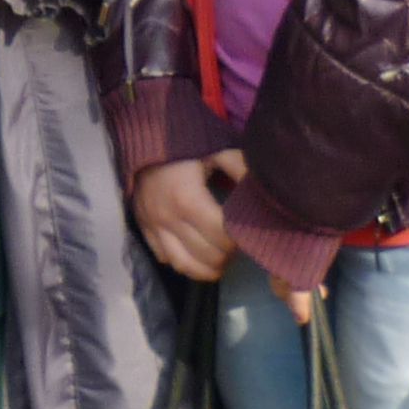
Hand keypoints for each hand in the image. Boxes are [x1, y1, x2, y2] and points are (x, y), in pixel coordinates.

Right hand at [129, 153, 240, 283]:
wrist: (143, 140)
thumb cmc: (184, 147)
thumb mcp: (216, 150)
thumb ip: (240, 168)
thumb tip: (265, 190)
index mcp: (187, 199)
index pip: (222, 237)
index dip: (239, 240)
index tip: (247, 232)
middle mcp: (168, 219)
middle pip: (208, 255)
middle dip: (228, 254)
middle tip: (237, 245)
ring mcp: (153, 227)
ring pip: (186, 266)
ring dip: (208, 268)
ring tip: (222, 260)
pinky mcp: (144, 230)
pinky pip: (166, 259)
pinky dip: (185, 264)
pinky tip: (197, 256)